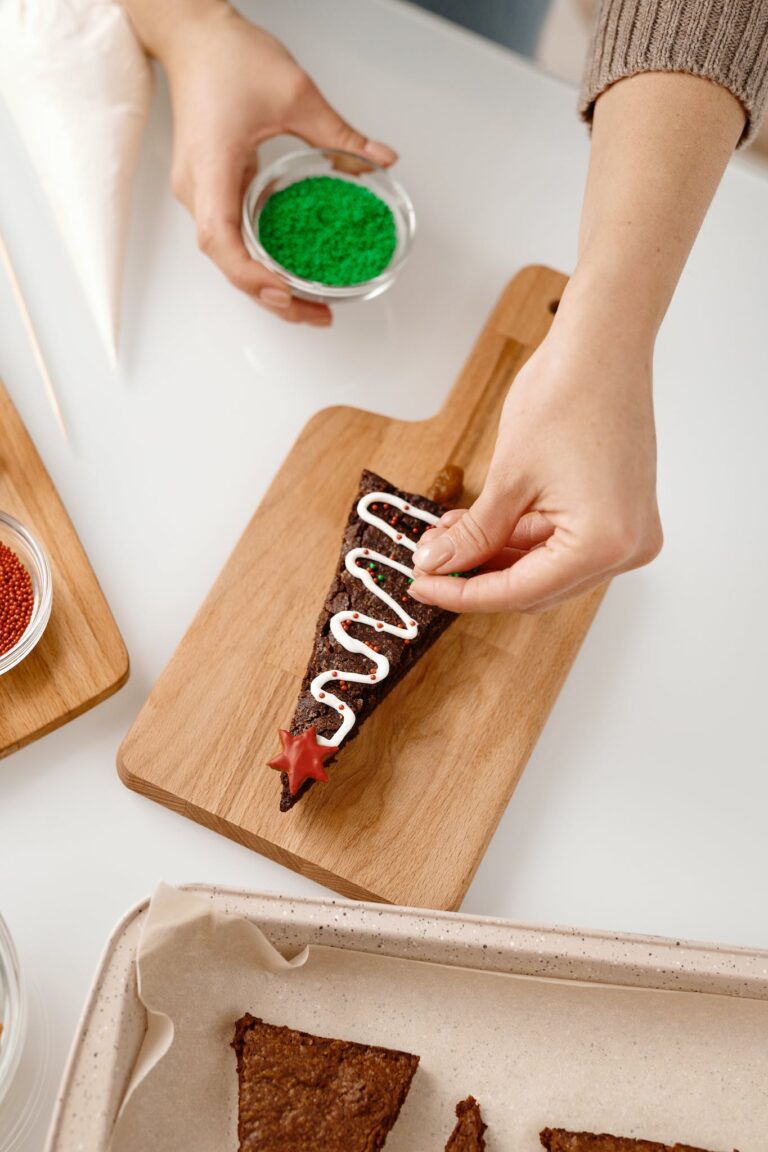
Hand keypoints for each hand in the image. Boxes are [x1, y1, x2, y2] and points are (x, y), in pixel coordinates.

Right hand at [159, 3, 396, 323]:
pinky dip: (261, 259)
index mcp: (210, 170)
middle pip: (228, 262)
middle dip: (270, 296)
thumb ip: (340, 135)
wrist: (192, 34)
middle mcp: (197, 190)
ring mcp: (200, 191)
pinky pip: (233, 235)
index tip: (286, 291)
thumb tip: (381, 162)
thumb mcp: (295, 93)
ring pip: (229, 255)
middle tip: (318, 313)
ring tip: (310, 304)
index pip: (221, 241)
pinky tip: (291, 271)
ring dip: (266, 285)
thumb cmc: (227, 57)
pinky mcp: (210, 187)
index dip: (252, 275)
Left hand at [408, 270, 662, 613]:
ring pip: (548, 567)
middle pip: (537, 587)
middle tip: (431, 562)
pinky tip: (481, 523)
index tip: (423, 586)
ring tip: (447, 536)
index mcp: (604, 543)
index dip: (463, 593)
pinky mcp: (621, 514)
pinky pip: (564, 543)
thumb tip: (437, 566)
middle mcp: (627, 548)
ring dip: (497, 556)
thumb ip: (473, 534)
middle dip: (479, 575)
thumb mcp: (507, 477)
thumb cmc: (565, 395)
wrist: (603, 345)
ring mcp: (630, 532)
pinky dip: (522, 537)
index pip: (520, 591)